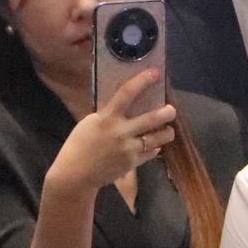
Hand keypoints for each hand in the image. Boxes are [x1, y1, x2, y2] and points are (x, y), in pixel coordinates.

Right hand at [48, 71, 171, 199]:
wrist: (76, 174)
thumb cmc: (79, 145)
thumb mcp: (91, 123)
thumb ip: (108, 114)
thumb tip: (124, 101)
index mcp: (107, 118)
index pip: (126, 93)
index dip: (142, 81)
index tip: (154, 73)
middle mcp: (120, 131)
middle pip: (151, 119)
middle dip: (166, 113)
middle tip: (172, 109)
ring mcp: (128, 148)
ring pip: (157, 138)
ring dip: (167, 133)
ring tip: (169, 130)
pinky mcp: (132, 163)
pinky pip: (151, 153)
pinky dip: (154, 148)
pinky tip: (154, 146)